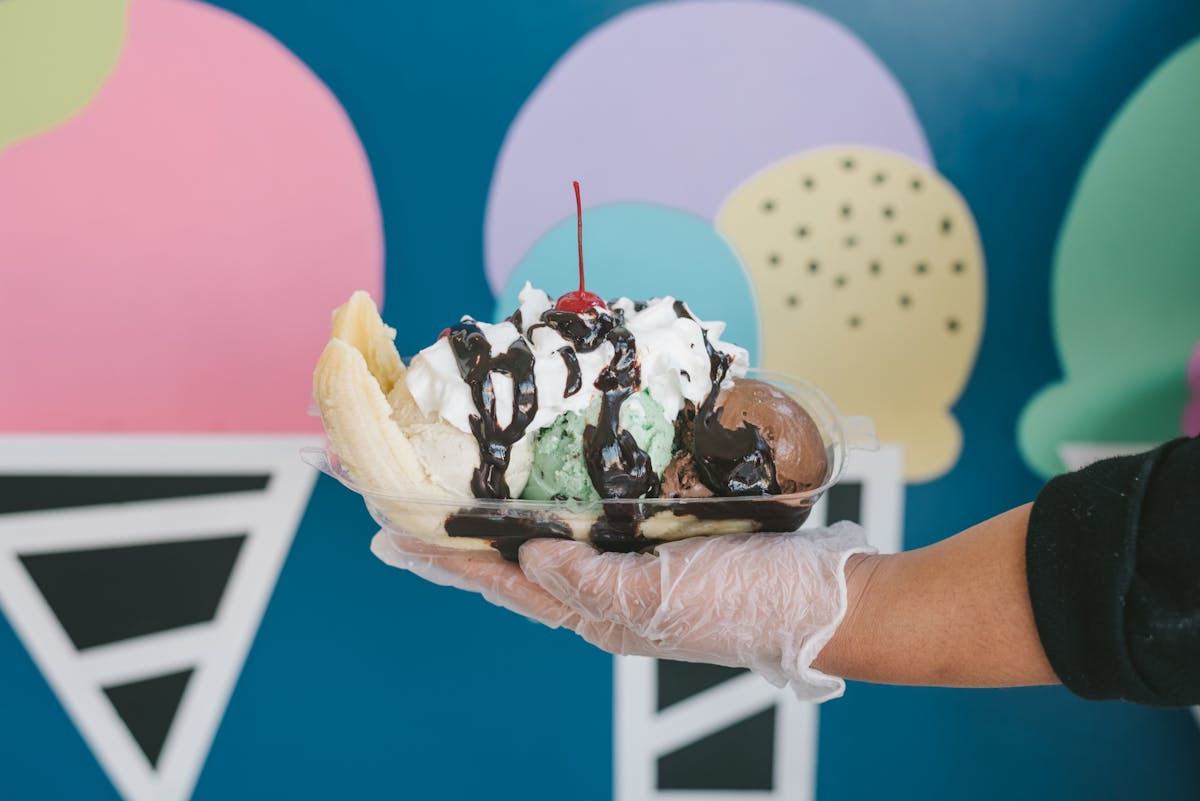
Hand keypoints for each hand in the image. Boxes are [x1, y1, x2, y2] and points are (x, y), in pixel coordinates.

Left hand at [371, 522, 872, 701]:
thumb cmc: (753, 605)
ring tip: (459, 493)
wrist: (830, 599)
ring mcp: (634, 562)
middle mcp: (606, 590)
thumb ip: (590, 583)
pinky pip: (598, 511)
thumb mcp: (664, 600)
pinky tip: (552, 476)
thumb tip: (528, 557)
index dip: (445, 559)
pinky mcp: (664, 534)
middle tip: (405, 509)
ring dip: (501, 516)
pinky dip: (562, 495)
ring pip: (551, 535)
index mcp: (599, 613)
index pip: (504, 583)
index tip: (389, 534)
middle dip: (459, 539)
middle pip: (515, 562)